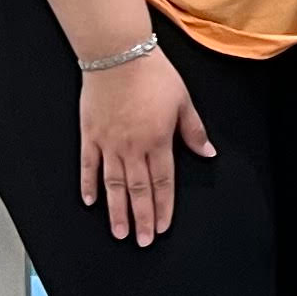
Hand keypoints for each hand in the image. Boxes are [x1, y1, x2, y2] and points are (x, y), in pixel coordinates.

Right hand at [80, 47, 212, 243]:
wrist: (118, 54)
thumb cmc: (153, 74)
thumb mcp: (183, 100)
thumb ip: (194, 131)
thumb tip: (208, 153)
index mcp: (158, 140)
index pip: (162, 182)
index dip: (163, 207)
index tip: (162, 227)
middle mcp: (133, 147)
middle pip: (138, 190)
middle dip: (141, 218)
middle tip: (142, 241)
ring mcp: (109, 143)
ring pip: (114, 184)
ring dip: (117, 210)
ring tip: (119, 232)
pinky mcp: (90, 135)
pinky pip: (88, 166)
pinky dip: (89, 185)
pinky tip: (91, 202)